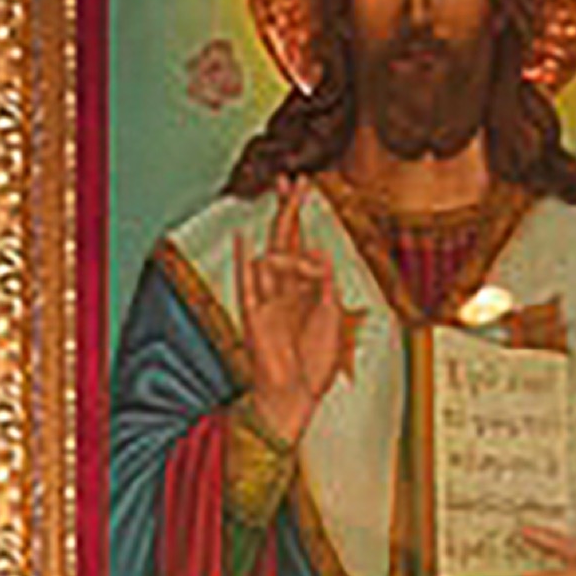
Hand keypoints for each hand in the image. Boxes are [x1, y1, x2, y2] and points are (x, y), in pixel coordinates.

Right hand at [234, 174, 343, 444]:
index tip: (305, 187)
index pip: (302, 243)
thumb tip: (317, 246)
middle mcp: (285, 289)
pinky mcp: (254, 316)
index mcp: (306, 289)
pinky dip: (244, 262)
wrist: (294, 398)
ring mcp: (268, 300)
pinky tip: (242, 239)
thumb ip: (325, 281)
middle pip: (284, 240)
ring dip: (279, 227)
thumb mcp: (332, 315)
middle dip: (288, 209)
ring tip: (285, 197)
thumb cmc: (315, 365)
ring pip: (272, 256)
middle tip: (292, 178)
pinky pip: (247, 284)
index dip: (303, 216)